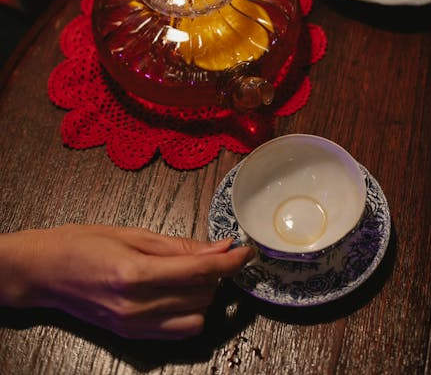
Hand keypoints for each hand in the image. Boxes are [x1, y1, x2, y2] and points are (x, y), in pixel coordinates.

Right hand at [0, 225, 253, 339]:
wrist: (44, 272)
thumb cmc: (83, 242)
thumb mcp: (132, 233)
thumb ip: (178, 245)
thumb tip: (218, 247)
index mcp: (136, 274)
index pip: (200, 272)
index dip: (230, 262)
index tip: (246, 251)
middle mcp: (137, 307)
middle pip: (202, 295)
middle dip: (216, 273)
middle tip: (213, 252)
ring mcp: (134, 326)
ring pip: (196, 318)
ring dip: (205, 295)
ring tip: (193, 273)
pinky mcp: (132, 336)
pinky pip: (178, 331)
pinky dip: (190, 311)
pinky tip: (181, 292)